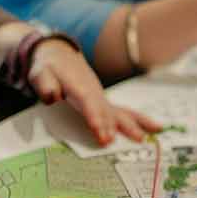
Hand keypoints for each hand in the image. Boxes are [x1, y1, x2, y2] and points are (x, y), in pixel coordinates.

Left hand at [29, 38, 160, 145]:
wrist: (60, 56)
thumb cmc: (48, 67)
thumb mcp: (39, 72)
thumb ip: (44, 84)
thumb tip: (53, 96)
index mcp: (78, 86)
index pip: (88, 102)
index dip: (95, 116)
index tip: (100, 132)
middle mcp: (94, 92)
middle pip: (105, 110)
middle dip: (109, 126)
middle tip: (111, 141)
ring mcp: (102, 98)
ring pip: (119, 112)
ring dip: (130, 125)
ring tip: (141, 138)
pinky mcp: (106, 104)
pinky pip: (125, 113)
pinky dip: (140, 120)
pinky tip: (157, 128)